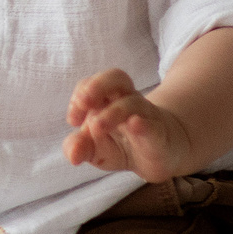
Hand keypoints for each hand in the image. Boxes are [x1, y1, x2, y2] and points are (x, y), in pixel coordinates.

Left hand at [61, 69, 196, 182]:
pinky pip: (152, 125)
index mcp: (106, 99)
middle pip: (116, 77)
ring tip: (97, 126)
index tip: (73, 120)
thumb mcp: (95, 149)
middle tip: (83, 102)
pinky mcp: (158, 134)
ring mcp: (144, 115)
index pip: (90, 84)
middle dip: (96, 85)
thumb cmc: (122, 144)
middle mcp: (126, 100)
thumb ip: (79, 148)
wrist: (160, 154)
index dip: (79, 95)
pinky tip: (133, 125)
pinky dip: (142, 125)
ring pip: (133, 102)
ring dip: (112, 112)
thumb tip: (72, 156)